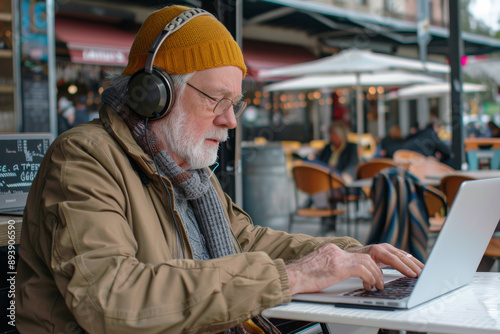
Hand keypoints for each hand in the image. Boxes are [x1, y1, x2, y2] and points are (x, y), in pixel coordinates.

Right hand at [285, 243, 422, 294]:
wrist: (288, 277)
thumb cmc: (303, 279)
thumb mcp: (325, 272)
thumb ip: (342, 270)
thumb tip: (359, 277)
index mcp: (339, 251)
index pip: (371, 251)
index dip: (392, 257)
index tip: (407, 263)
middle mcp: (341, 250)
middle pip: (379, 250)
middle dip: (400, 260)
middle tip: (416, 270)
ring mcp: (339, 256)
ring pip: (373, 259)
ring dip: (383, 274)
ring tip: (386, 284)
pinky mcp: (337, 265)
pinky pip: (363, 268)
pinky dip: (372, 278)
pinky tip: (372, 286)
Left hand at [346, 243, 422, 278]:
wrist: (354, 252)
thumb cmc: (358, 261)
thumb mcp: (361, 267)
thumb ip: (366, 276)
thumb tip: (370, 286)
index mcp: (377, 251)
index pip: (393, 259)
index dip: (403, 267)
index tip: (412, 274)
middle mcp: (384, 248)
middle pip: (401, 256)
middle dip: (413, 265)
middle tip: (422, 274)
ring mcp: (389, 248)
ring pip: (405, 255)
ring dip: (415, 263)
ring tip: (425, 270)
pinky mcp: (392, 250)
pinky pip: (404, 255)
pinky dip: (412, 260)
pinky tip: (419, 266)